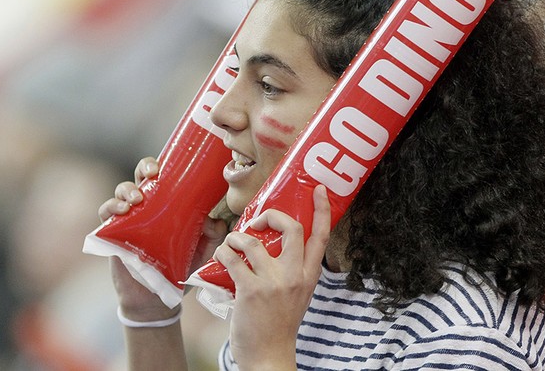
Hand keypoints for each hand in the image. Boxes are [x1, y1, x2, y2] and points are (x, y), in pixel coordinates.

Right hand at [98, 157, 227, 320]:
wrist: (158, 297)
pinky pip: (105, 212)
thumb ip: (213, 234)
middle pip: (140, 175)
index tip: (167, 165)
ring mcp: (128, 218)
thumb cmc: (180, 267)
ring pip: (121, 191)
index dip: (163, 164)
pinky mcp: (112, 233)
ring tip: (137, 199)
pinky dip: (111, 207)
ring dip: (127, 190)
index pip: (163, 175)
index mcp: (167, 203)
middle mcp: (146, 206)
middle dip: (144, 167)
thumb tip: (214, 220)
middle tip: (152, 173)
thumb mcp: (203, 250)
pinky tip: (121, 211)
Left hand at [214, 185, 330, 369]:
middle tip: (259, 220)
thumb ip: (291, 270)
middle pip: (291, 228)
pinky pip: (233, 258)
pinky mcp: (250, 291)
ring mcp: (273, 282)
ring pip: (253, 241)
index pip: (322, 236)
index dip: (323, 209)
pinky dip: (224, 252)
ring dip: (237, 237)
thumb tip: (269, 243)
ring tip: (232, 243)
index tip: (319, 190)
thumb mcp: (297, 294)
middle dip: (272, 215)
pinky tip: (222, 256)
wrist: (269, 357)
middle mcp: (295, 275)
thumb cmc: (279, 324)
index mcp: (309, 275)